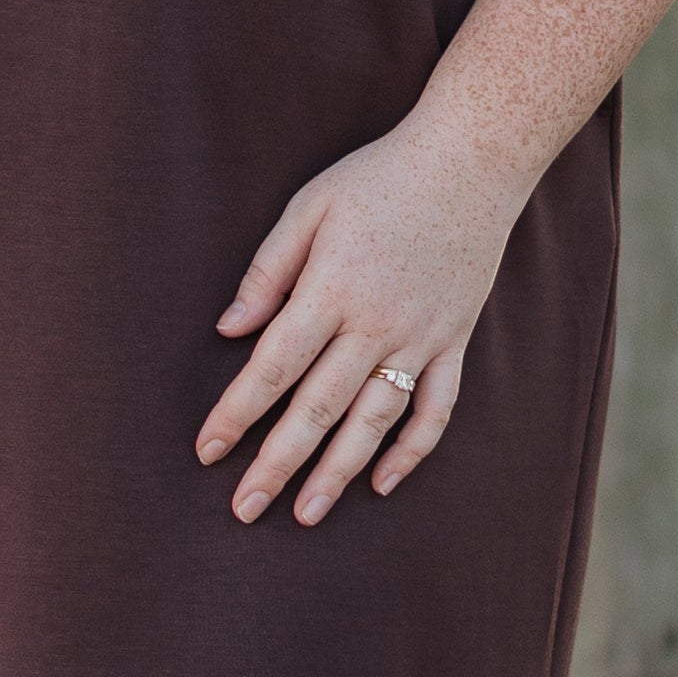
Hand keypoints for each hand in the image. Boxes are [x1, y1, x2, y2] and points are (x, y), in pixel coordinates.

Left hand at [195, 114, 528, 526]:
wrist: (471, 162)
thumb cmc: (379, 178)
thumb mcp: (310, 207)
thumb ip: (268, 270)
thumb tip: (229, 329)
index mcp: (331, 290)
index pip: (273, 367)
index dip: (236, 413)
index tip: (207, 452)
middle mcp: (376, 325)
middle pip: (318, 408)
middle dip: (277, 463)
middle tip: (244, 510)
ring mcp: (420, 339)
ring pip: (374, 421)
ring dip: (338, 472)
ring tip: (305, 514)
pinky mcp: (454, 342)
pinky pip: (436, 410)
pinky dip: (412, 451)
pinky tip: (383, 483)